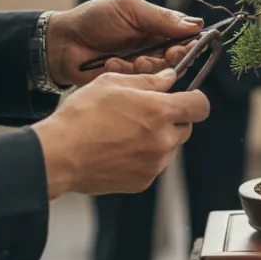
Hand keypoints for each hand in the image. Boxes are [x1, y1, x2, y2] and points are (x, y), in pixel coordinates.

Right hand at [31, 69, 210, 197]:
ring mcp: (154, 163)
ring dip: (158, 139)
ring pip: (170, 147)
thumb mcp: (113, 84)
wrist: (60, 154)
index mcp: (160, 112)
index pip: (200, 106)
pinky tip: (120, 149)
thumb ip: (148, 81)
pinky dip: (144, 157)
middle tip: (146, 114)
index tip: (186, 97)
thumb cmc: (81, 117)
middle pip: (186, 127)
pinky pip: (154, 165)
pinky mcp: (143, 181)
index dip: (195, 99)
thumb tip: (167, 78)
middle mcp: (163, 140)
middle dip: (172, 119)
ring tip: (126, 133)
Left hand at [46, 0, 203, 87]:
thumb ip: (161, 17)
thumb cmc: (94, 19)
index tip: (190, 45)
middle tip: (162, 55)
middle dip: (171, 58)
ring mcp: (140, 66)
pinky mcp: (128, 83)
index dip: (190, 42)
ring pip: (161, 73)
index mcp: (156, 28)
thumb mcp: (129, 9)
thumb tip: (196, 24)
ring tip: (131, 59)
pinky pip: (139, 83)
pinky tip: (111, 63)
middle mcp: (152, 48)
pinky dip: (126, 72)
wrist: (62, 42)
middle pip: (177, 58)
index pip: (184, 36)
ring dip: (147, 65)